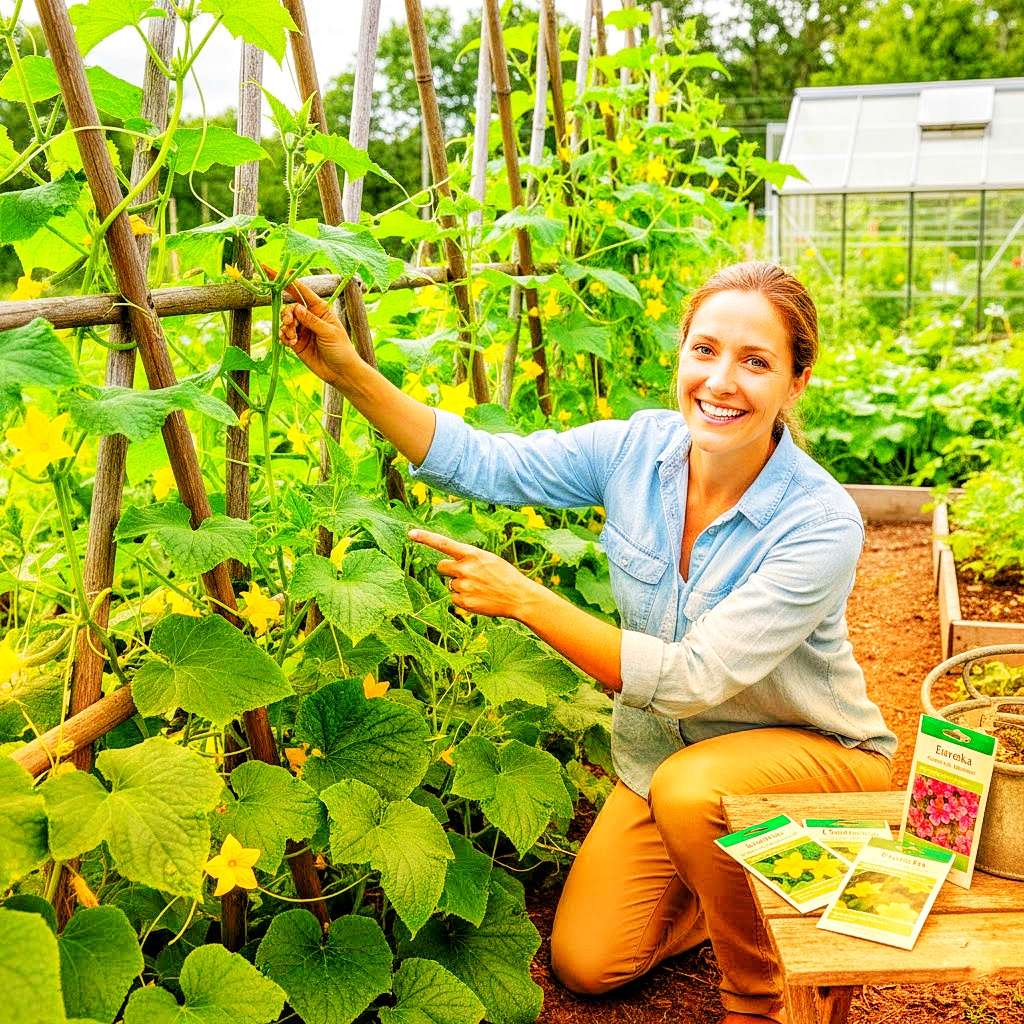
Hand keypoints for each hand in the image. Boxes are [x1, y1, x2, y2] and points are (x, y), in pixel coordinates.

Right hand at [265, 266, 358, 385]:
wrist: (340, 372)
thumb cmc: (341, 349)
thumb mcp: (328, 332)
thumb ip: (311, 320)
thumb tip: (296, 308)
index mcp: (319, 309)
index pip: (300, 290)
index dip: (286, 279)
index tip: (269, 269)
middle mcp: (309, 316)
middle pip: (289, 306)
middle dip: (286, 313)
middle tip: (289, 323)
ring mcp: (302, 329)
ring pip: (284, 320)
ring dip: (285, 328)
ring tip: (293, 338)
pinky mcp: (296, 342)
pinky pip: (283, 334)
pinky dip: (284, 337)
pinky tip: (291, 344)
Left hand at [407, 529, 540, 621]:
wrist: (518, 596)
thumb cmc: (504, 575)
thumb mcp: (488, 559)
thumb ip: (468, 558)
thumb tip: (450, 566)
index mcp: (472, 554)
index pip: (443, 544)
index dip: (425, 538)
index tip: (410, 533)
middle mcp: (465, 568)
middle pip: (441, 567)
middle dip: (449, 570)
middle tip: (467, 574)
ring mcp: (464, 586)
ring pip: (450, 585)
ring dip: (460, 586)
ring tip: (479, 588)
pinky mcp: (464, 602)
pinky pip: (454, 599)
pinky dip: (464, 599)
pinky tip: (479, 598)